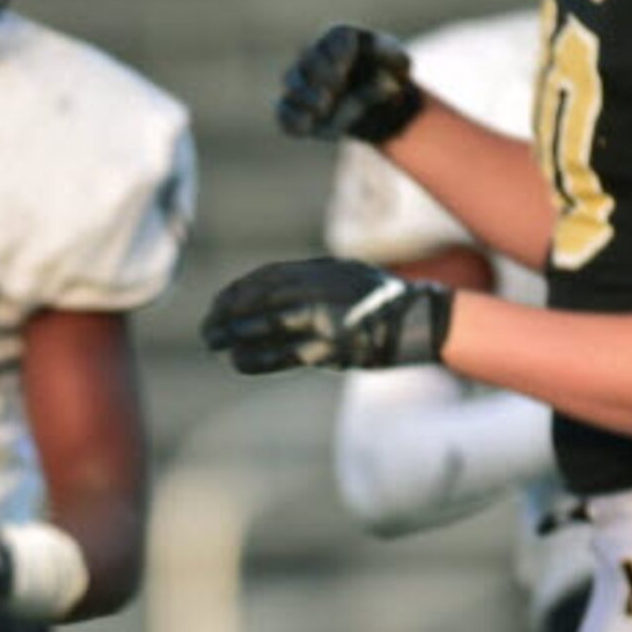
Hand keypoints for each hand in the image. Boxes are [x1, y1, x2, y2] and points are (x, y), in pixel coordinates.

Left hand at [201, 258, 452, 374]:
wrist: (424, 321)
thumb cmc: (380, 306)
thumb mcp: (344, 281)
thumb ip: (309, 287)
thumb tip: (265, 302)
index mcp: (326, 269)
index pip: (270, 276)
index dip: (238, 291)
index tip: (217, 304)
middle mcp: (326, 286)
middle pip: (264, 296)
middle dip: (230, 312)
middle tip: (207, 329)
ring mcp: (332, 314)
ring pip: (272, 321)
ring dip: (237, 333)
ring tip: (214, 343)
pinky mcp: (336, 343)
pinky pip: (289, 351)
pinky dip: (260, 356)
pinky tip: (238, 361)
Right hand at [277, 25, 423, 143]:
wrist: (375, 105)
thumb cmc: (385, 77)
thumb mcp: (399, 63)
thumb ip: (390, 55)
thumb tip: (377, 54)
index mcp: (343, 38)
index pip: (337, 37)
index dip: (338, 52)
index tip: (346, 67)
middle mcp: (317, 56)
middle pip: (308, 57)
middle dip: (321, 73)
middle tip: (337, 88)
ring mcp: (302, 83)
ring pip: (292, 82)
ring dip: (305, 95)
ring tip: (323, 108)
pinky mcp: (295, 109)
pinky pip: (284, 113)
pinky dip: (293, 120)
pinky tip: (309, 127)